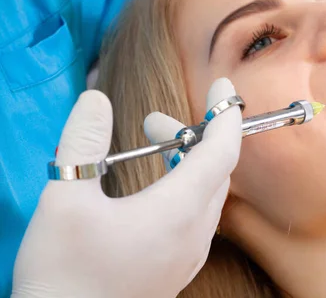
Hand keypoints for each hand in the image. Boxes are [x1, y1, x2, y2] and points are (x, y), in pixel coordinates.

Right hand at [12, 78, 241, 297]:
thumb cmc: (63, 274)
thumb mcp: (64, 200)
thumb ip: (83, 144)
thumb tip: (95, 99)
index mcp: (178, 211)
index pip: (222, 151)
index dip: (226, 115)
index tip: (224, 87)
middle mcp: (194, 233)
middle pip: (215, 170)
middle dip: (192, 135)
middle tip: (152, 122)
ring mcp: (189, 254)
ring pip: (207, 194)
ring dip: (187, 162)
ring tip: (151, 145)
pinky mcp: (177, 267)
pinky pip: (197, 217)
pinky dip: (186, 188)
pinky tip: (154, 187)